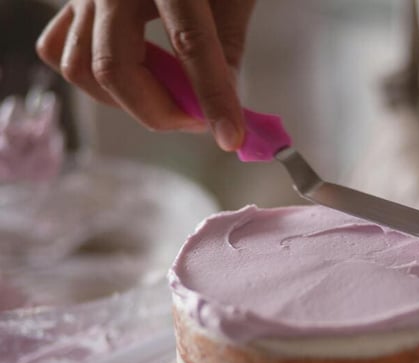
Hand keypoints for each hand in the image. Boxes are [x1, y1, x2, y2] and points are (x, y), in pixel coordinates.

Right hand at [36, 0, 256, 150]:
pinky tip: (134, 75)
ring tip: (171, 98)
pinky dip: (94, 78)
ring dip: (129, 101)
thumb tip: (224, 102)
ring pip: (82, 67)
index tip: (231, 138)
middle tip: (198, 121)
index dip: (213, 98)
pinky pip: (61, 50)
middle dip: (162, 111)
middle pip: (116, 66)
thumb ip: (228, 42)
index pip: (190, 44)